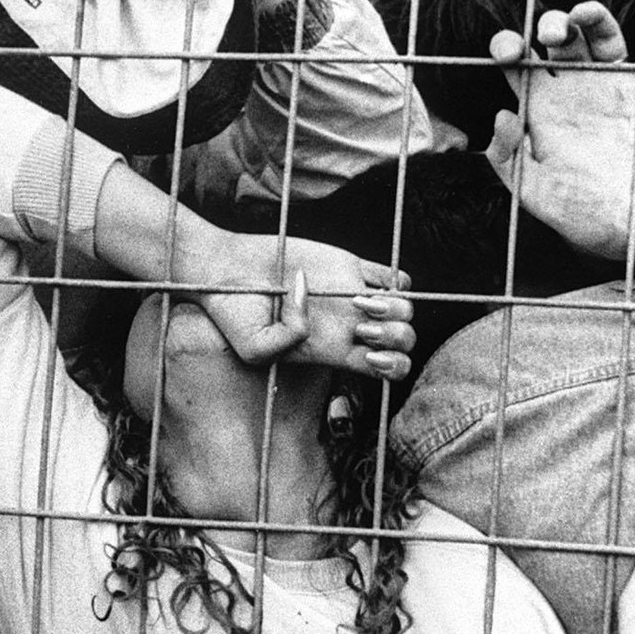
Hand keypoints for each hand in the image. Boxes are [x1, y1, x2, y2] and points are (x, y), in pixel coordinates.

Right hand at [188, 233, 415, 380]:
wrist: (228, 273)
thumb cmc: (236, 314)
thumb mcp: (254, 347)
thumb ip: (288, 341)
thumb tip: (313, 314)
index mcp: (331, 351)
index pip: (386, 369)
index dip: (390, 365)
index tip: (366, 354)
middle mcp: (348, 326)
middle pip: (403, 340)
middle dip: (395, 338)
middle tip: (362, 328)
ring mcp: (352, 295)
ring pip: (406, 310)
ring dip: (396, 309)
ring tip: (362, 303)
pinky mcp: (349, 265)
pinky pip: (394, 275)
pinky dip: (393, 280)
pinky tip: (365, 282)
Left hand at [487, 0, 634, 264]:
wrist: (632, 231)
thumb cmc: (575, 212)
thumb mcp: (529, 189)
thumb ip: (506, 156)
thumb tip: (502, 113)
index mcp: (543, 106)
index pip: (520, 62)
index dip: (509, 46)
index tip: (507, 53)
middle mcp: (578, 88)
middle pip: (561, 38)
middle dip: (552, 24)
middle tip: (550, 35)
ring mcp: (618, 86)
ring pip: (605, 35)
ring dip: (595, 15)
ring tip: (584, 13)